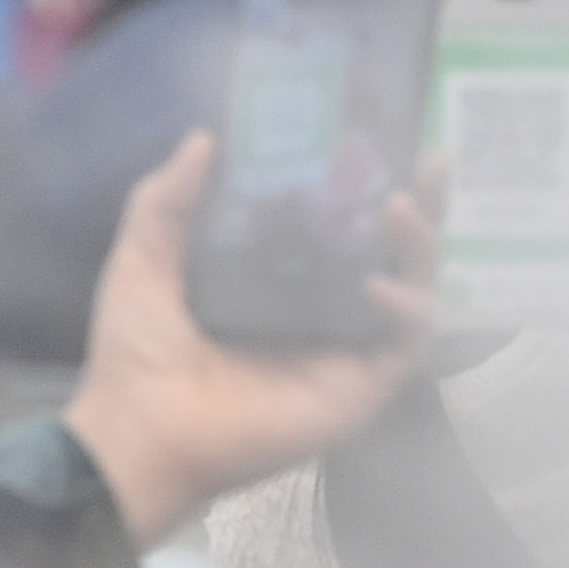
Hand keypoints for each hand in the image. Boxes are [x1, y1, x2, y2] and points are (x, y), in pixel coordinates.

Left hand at [61, 134, 439, 544]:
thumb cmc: (135, 354)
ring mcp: (343, 349)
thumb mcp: (144, 260)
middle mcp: (318, 311)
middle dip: (422, 204)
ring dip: (420, 244)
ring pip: (413, 289)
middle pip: (390, 249)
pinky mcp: (358, 389)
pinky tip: (379, 285)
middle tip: (432, 157)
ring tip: (402, 205)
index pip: (337, 222)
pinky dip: (406, 310)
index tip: (378, 135)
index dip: (364, 182)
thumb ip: (167, 199)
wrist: (138, 431)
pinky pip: (405, 344)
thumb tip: (204, 136)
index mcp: (275, 280)